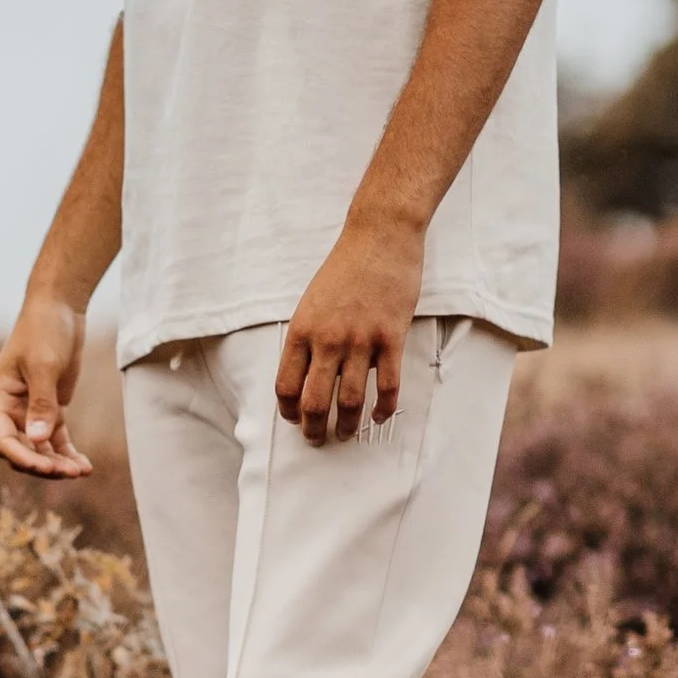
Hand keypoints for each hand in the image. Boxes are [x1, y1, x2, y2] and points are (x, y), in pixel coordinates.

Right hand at [0, 293, 94, 476]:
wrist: (59, 308)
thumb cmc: (44, 331)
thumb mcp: (44, 366)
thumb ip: (41, 404)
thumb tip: (37, 439)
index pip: (2, 440)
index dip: (21, 458)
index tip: (44, 467)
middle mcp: (10, 410)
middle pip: (21, 450)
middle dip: (43, 465)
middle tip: (70, 473)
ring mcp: (30, 411)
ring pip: (40, 449)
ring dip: (58, 463)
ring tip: (81, 471)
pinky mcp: (50, 409)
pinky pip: (56, 439)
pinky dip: (68, 453)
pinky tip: (85, 466)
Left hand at [275, 211, 424, 443]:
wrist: (379, 238)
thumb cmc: (345, 267)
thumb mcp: (312, 301)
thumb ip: (308, 337)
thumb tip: (308, 373)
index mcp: (302, 331)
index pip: (286, 386)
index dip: (288, 411)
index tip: (294, 419)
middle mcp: (327, 340)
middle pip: (314, 401)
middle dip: (313, 429)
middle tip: (317, 439)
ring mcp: (361, 341)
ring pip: (350, 400)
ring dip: (347, 425)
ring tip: (347, 434)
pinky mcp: (391, 338)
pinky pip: (388, 386)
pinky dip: (383, 408)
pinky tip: (379, 416)